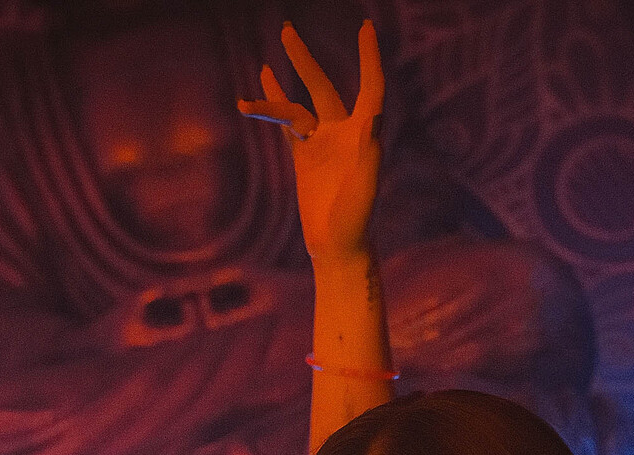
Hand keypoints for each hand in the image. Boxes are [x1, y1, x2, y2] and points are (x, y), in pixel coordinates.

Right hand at [238, 21, 384, 261]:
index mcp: (364, 135)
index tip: (365, 27)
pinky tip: (260, 89)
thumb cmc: (356, 221)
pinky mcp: (303, 158)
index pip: (370, 86)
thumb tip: (373, 116)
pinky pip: (286, 126)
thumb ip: (369, 152)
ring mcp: (321, 144)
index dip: (369, 57)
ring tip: (261, 69)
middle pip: (322, 87)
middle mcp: (343, 134)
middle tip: (287, 31)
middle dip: (304, 61)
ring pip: (296, 108)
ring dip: (275, 94)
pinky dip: (272, 108)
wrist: (338, 248)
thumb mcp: (365, 186)